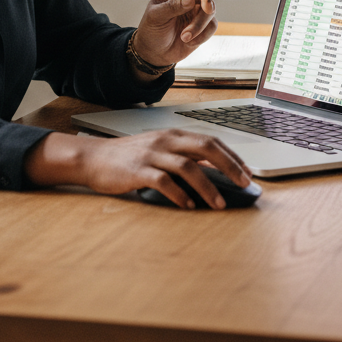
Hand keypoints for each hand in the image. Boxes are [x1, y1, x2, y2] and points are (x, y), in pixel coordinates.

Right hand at [25, 129, 252, 209]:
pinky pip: (163, 182)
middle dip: (230, 166)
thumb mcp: (158, 150)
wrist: (93, 158)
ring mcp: (151, 155)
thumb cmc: (128, 157)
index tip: (248, 172)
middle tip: (244, 184)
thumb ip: (182, 155)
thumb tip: (214, 169)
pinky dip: (179, 195)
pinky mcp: (138, 170)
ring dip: (208, 186)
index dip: (232, 156)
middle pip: (206, 148)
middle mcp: (165, 141)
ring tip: (220, 204)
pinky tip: (188, 206)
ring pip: (188, 167)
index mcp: (172, 135)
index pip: (211, 141)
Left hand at [131, 0, 216, 77]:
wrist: (155, 53)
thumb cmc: (151, 31)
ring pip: (210, 12)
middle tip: (205, 12)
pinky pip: (211, 26)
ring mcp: (196, 11)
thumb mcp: (156, 17)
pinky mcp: (203, 25)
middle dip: (206, 6)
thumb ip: (172, 7)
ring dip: (199, 26)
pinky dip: (202, 36)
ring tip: (184, 37)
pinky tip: (188, 42)